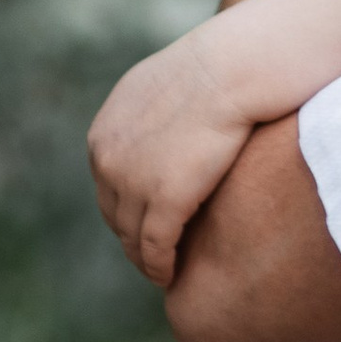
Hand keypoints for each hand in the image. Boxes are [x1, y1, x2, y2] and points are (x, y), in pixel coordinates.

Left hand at [90, 31, 260, 286]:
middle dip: (132, 237)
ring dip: (145, 259)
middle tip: (153, 256)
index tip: (145, 224)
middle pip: (115, 215)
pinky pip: (155, 247)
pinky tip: (171, 274)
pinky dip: (160, 266)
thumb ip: (154, 113)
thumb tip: (170, 125)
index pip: (108, 186)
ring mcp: (132, 180)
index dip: (127, 210)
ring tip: (162, 272)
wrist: (235, 66)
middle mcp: (107, 158)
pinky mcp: (163, 199)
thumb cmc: (218, 67)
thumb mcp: (165, 86)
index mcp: (105, 132)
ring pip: (132, 237)